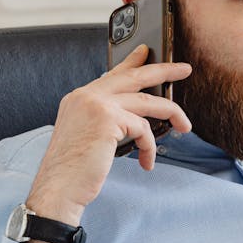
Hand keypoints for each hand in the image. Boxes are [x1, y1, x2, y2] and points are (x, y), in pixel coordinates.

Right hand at [26, 44, 192, 227]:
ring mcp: (96, 104)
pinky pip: (143, 128)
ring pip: (146, 101)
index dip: (132, 61)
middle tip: (184, 69)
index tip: (145, 52)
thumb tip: (138, 114)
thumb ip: (106, 118)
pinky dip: (149, 147)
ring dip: (171, 113)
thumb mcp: (87, 135)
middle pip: (134, 76)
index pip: (112, 74)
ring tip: (184, 126)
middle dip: (164, 70)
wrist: (58, 190)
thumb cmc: (74, 171)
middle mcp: (86, 96)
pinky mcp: (108, 119)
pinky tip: (146, 162)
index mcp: (79, 98)